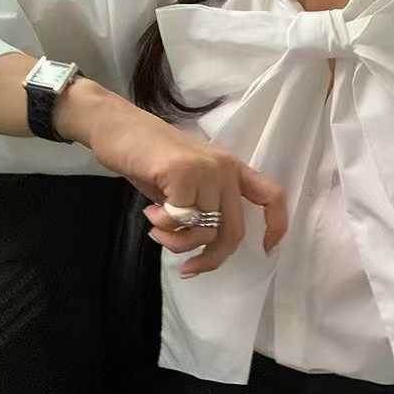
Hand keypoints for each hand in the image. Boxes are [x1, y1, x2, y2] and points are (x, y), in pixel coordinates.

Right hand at [57, 82, 286, 277]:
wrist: (116, 126)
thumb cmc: (150, 159)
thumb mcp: (187, 184)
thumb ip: (204, 209)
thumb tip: (208, 249)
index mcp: (232, 170)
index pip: (272, 196)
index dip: (276, 227)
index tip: (266, 250)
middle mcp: (226, 169)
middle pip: (233, 231)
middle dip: (210, 259)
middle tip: (187, 267)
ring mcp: (206, 169)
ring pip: (205, 231)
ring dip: (177, 242)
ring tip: (157, 227)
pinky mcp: (183, 172)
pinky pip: (181, 221)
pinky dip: (164, 227)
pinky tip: (150, 213)